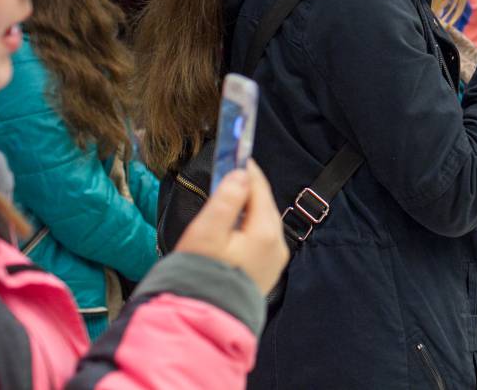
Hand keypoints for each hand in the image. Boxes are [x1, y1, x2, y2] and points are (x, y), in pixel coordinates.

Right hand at [176, 161, 288, 295]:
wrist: (203, 320)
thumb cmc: (200, 276)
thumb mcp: (206, 232)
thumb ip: (225, 200)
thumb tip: (240, 175)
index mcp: (265, 232)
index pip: (259, 189)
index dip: (247, 170)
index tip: (236, 155)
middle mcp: (277, 245)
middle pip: (264, 205)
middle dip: (248, 189)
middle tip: (230, 173)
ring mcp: (274, 261)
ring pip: (264, 222)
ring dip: (249, 208)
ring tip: (229, 198)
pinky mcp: (266, 272)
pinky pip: (262, 239)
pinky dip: (250, 227)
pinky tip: (234, 228)